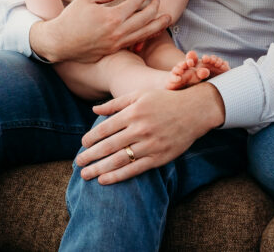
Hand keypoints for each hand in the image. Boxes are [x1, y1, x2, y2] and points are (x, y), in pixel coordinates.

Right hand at [29, 0, 168, 63]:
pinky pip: (134, 43)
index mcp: (112, 16)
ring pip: (143, 34)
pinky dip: (145, 37)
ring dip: (157, 25)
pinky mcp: (113, 50)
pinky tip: (152, 33)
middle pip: (144, 19)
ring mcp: (116, 43)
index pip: (134, 5)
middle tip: (159, 2)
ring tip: (168, 19)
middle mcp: (117, 31)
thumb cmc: (70, 18)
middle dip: (154, 10)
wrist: (59, 42)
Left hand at [76, 83, 225, 183]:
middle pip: (109, 146)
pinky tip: (104, 180)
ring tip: (85, 174)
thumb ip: (116, 103)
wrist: (196, 110)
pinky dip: (117, 176)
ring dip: (99, 169)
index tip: (82, 144)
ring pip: (119, 160)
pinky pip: (134, 169)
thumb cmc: (166, 100)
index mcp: (134, 111)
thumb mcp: (140, 94)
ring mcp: (150, 144)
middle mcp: (141, 128)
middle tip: (78, 162)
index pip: (106, 128)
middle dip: (90, 156)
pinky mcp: (159, 157)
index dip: (91, 138)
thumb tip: (95, 110)